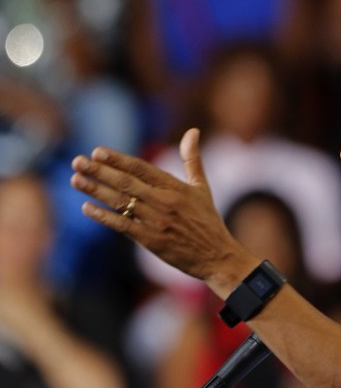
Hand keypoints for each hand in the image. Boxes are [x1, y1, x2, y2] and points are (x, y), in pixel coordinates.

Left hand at [70, 129, 256, 296]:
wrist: (217, 256)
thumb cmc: (208, 221)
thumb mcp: (202, 187)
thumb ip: (192, 159)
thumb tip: (193, 131)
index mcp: (176, 187)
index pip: (141, 168)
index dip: (118, 160)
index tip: (97, 152)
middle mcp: (165, 201)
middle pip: (126, 183)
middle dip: (99, 171)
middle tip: (77, 161)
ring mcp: (158, 221)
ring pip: (121, 202)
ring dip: (96, 190)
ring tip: (76, 180)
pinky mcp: (152, 241)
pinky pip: (123, 226)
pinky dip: (104, 217)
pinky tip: (87, 208)